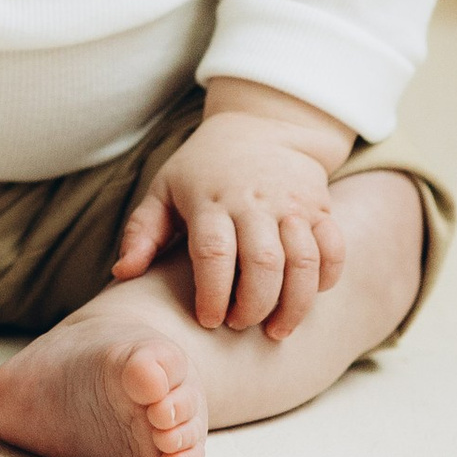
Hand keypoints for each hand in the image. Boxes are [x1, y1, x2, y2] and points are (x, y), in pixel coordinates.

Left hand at [111, 100, 348, 340]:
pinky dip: (327, 279)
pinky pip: (334, 249)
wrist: (261, 126)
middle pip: (263, 264)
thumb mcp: (164, 190)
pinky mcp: (320, 207)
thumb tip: (122, 274)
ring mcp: (292, 204)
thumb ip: (143, 232)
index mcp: (211, 200)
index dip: (214, 295)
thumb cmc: (203, 168)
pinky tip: (309, 297)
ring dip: (295, 304)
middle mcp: (254, 202)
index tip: (210, 321)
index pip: (214, 254)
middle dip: (254, 307)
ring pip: (304, 262)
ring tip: (277, 330)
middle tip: (240, 325)